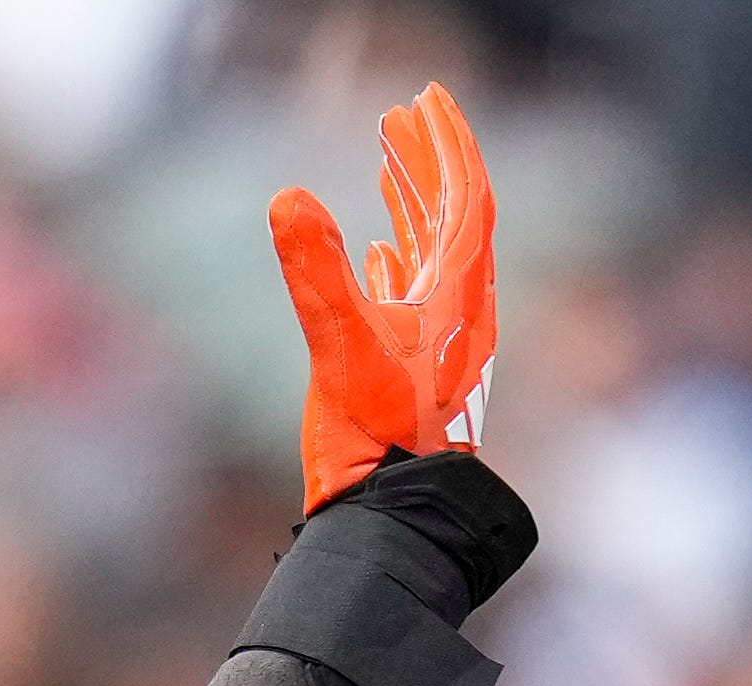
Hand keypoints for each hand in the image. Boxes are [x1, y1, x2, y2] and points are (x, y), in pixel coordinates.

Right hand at [266, 87, 498, 510]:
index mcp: (457, 298)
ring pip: (432, 251)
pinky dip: (396, 258)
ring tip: (389, 158)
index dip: (447, 144)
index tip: (425, 101)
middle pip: (452, 215)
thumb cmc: (378, 443)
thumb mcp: (342, 347)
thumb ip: (316, 272)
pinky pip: (412, 295)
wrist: (389, 518)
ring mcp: (436, 341)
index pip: (465, 199)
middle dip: (428, 160)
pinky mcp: (411, 369)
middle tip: (403, 115)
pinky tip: (377, 247)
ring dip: (411, 201)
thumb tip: (286, 198)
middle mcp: (456, 313)